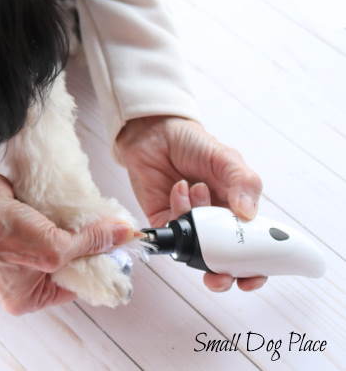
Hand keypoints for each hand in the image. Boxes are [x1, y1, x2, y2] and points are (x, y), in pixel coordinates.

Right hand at [0, 170, 134, 314]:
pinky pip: (54, 219)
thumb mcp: (52, 248)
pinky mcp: (25, 222)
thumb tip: (123, 235)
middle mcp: (27, 275)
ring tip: (98, 213)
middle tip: (112, 228)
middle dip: (90, 243)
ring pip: (66, 236)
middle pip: (73, 259)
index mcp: (30, 295)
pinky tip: (79, 203)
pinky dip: (65, 210)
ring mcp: (25, 247)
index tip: (120, 248)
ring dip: (79, 224)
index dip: (99, 266)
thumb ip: (90, 242)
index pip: (77, 284)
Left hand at [115, 116, 266, 291]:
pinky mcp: (164, 220)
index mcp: (237, 211)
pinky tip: (180, 187)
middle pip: (223, 261)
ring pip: (196, 250)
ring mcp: (190, 224)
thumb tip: (248, 214)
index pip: (252, 248)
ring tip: (198, 193)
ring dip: (199, 232)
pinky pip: (173, 232)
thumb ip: (243, 182)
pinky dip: (179, 210)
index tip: (254, 277)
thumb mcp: (227, 158)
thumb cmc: (195, 144)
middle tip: (221, 275)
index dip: (256, 268)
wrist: (155, 133)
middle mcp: (215, 222)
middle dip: (223, 272)